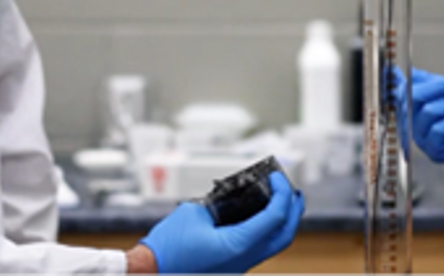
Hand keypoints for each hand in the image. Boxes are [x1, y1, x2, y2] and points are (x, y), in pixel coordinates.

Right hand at [140, 171, 303, 275]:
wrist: (150, 274)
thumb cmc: (167, 247)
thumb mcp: (195, 212)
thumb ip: (220, 203)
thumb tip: (234, 198)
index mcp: (238, 246)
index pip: (275, 217)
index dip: (282, 193)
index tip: (278, 176)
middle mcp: (243, 261)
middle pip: (282, 236)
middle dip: (293, 211)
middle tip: (293, 190)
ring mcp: (238, 269)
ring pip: (271, 246)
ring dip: (279, 222)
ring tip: (280, 200)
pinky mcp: (230, 270)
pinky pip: (256, 250)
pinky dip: (263, 231)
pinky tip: (257, 215)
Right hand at [395, 68, 443, 171]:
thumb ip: (424, 80)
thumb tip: (404, 72)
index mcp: (415, 110)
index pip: (400, 94)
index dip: (401, 83)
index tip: (396, 71)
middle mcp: (415, 125)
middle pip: (410, 99)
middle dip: (437, 88)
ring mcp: (423, 139)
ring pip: (427, 112)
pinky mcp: (435, 151)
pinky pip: (437, 130)